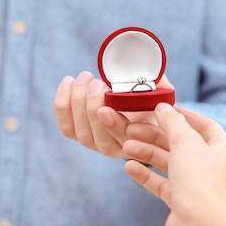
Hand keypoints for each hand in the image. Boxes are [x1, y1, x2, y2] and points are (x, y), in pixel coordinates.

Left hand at [53, 71, 173, 156]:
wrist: (130, 105)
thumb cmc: (146, 102)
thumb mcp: (159, 96)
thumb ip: (162, 90)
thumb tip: (161, 81)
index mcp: (139, 141)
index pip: (125, 138)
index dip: (114, 124)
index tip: (106, 105)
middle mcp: (116, 148)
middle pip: (98, 139)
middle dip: (92, 108)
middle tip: (96, 83)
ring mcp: (95, 143)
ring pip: (80, 133)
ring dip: (77, 103)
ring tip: (84, 77)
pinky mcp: (78, 134)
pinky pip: (66, 126)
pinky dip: (62, 104)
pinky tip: (69, 82)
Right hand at [122, 103, 225, 225]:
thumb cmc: (199, 181)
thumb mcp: (185, 141)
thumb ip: (173, 121)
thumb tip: (163, 106)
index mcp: (222, 150)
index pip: (204, 125)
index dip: (183, 115)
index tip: (161, 108)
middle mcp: (211, 167)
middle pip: (181, 144)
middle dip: (156, 135)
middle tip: (132, 128)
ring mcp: (196, 185)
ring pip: (169, 163)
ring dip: (147, 153)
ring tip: (126, 147)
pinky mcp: (181, 202)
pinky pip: (161, 184)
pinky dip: (146, 175)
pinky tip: (129, 167)